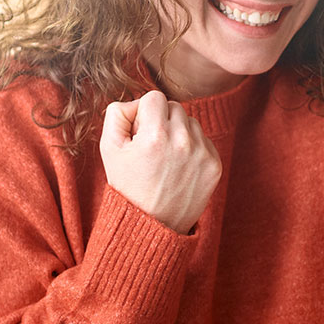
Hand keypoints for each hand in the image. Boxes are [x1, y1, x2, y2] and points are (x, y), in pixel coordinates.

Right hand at [100, 90, 221, 233]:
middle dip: (161, 121)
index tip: (139, 133)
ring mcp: (202, 154)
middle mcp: (182, 142)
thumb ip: (117, 113)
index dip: (143, 113)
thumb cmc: (127, 186)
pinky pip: (203, 140)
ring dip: (178, 133)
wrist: (152, 226)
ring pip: (190, 122)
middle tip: (151, 147)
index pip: (154, 97)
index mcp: (155, 136)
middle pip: (174, 107)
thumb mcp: (109, 149)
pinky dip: (191, 148)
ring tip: (164, 159)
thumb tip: (137, 103)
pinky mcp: (214, 166)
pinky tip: (178, 167)